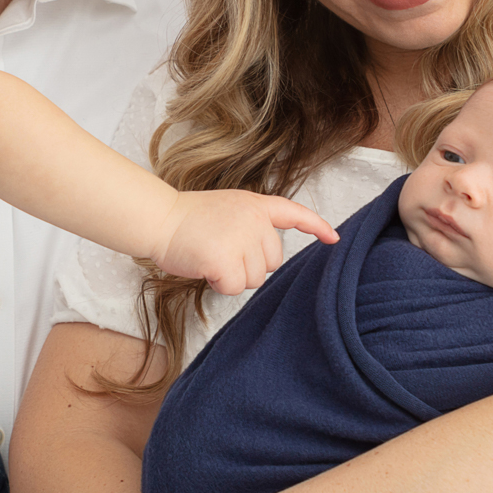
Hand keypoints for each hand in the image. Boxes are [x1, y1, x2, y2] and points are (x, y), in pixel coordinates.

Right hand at [156, 191, 338, 295]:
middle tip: (220, 249)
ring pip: (255, 279)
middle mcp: (254, 220)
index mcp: (255, 204)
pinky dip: (219, 284)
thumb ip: (251, 225)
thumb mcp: (228, 209)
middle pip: (272, 262)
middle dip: (248, 265)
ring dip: (233, 275)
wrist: (159, 219)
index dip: (316, 226)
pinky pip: (235, 288)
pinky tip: (205, 266)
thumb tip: (267, 258)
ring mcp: (241, 238)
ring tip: (210, 254)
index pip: (293, 213)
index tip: (333, 238)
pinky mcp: (226, 259)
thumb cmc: (188, 220)